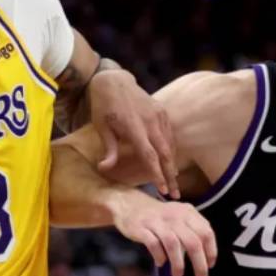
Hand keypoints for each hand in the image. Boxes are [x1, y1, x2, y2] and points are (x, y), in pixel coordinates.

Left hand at [88, 69, 179, 198]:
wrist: (115, 80)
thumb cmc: (104, 106)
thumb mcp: (101, 127)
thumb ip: (109, 148)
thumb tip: (104, 169)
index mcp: (134, 126)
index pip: (149, 154)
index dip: (156, 173)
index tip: (162, 189)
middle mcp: (150, 121)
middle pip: (165, 153)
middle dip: (170, 175)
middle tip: (174, 194)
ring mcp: (159, 115)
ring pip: (170, 145)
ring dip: (172, 165)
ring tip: (173, 183)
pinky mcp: (163, 112)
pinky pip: (170, 135)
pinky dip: (171, 151)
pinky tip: (170, 163)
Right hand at [112, 194, 215, 275]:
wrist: (130, 204)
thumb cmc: (160, 218)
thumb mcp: (180, 217)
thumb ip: (193, 231)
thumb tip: (205, 257)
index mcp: (187, 212)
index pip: (206, 232)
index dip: (211, 251)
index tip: (210, 265)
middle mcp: (174, 215)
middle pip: (193, 242)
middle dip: (199, 264)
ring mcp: (157, 221)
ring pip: (173, 244)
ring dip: (178, 263)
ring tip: (178, 274)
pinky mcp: (141, 227)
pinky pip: (153, 244)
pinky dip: (159, 256)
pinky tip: (161, 263)